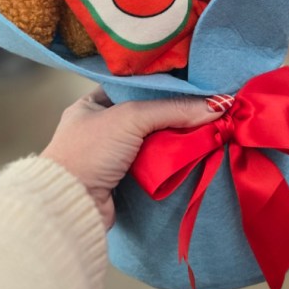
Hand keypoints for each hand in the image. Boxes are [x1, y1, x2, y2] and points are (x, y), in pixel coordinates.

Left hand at [42, 88, 225, 228]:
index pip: (132, 86)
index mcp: (91, 105)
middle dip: (172, 113)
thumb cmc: (88, 152)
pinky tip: (191, 152)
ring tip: (205, 127)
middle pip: (146, 114)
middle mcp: (99, 128)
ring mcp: (110, 155)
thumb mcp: (130, 118)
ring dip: (174, 138)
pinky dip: (169, 161)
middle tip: (203, 106)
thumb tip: (216, 106)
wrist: (72, 205)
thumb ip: (172, 109)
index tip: (190, 83)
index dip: (161, 84)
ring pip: (152, 140)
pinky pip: (152, 164)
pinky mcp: (122, 180)